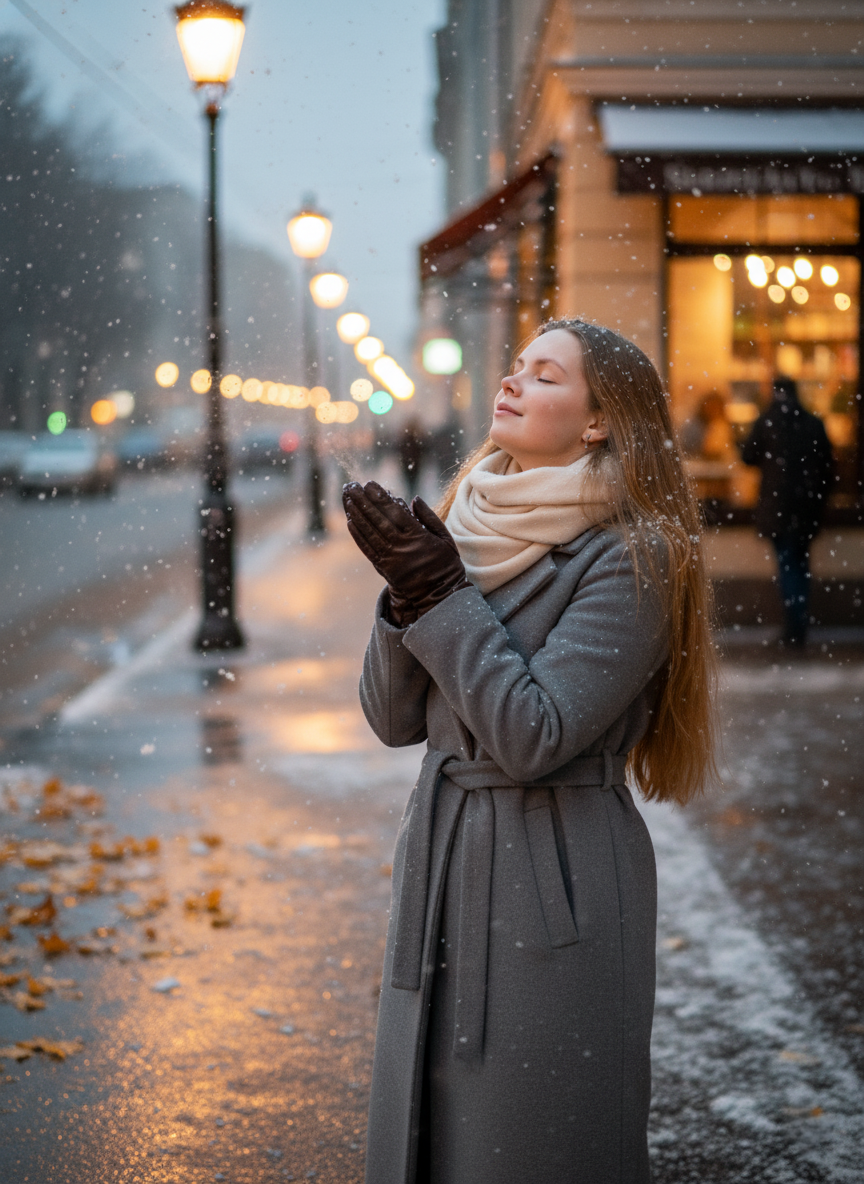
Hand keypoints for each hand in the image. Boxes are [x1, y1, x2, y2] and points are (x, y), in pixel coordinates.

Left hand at [342, 481, 469, 623]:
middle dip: (363, 501)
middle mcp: (401, 547)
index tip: (370, 484)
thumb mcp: (446, 539)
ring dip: (356, 514)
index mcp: (418, 537)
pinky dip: (358, 535)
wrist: (438, 597)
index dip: (380, 498)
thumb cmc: (445, 565)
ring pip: (369, 533)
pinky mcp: (384, 569)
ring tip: (347, 498)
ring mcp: (391, 559)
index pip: (395, 513)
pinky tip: (350, 521)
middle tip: (352, 486)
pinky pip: (367, 549)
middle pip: (378, 520)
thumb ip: (430, 518)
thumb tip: (414, 498)